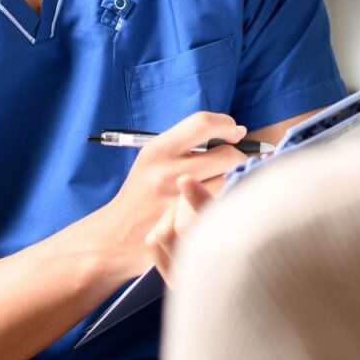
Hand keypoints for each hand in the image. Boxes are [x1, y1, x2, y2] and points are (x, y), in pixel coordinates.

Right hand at [96, 111, 246, 279]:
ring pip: (231, 182)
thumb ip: (185, 144)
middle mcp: (168, 172)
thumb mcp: (152, 160)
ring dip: (240, 181)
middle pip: (226, 155)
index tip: (236, 132)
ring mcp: (180, 201)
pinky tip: (229, 204)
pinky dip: (232, 203)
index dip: (226, 124)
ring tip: (237, 183)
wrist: (117, 235)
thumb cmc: (142, 194)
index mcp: (158, 149)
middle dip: (242, 156)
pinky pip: (225, 208)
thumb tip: (234, 130)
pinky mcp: (191, 226)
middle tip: (242, 162)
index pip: (202, 124)